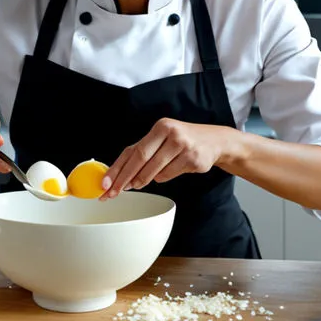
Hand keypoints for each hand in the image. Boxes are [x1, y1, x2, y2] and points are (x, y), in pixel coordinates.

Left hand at [100, 118, 231, 199]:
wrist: (215, 141)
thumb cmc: (181, 140)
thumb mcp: (162, 139)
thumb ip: (142, 153)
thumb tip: (120, 176)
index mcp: (160, 127)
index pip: (132, 150)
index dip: (117, 168)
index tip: (105, 183)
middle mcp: (171, 133)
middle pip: (141, 160)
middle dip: (124, 180)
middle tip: (113, 193)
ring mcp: (183, 147)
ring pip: (155, 172)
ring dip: (145, 179)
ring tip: (143, 179)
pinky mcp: (193, 160)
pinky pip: (169, 176)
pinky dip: (164, 177)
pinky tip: (171, 169)